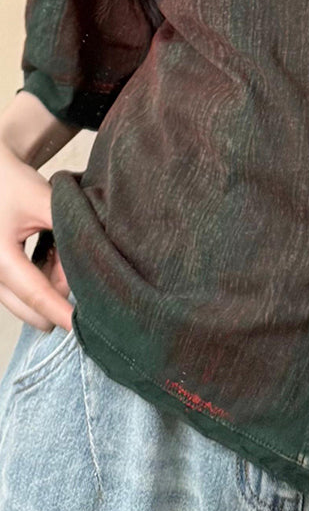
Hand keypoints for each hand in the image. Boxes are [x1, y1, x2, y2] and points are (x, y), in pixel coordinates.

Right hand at [0, 143, 72, 331]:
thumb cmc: (12, 183)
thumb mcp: (46, 203)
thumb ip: (70, 236)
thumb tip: (92, 269)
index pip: (35, 294)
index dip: (59, 312)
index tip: (78, 327)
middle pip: (25, 304)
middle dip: (55, 300)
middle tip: (82, 284)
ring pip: (19, 298)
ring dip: (45, 288)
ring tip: (61, 261)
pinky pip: (14, 287)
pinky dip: (35, 279)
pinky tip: (50, 260)